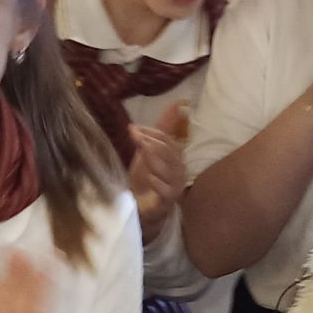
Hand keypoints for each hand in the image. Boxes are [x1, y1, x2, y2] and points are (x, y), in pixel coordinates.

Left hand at [129, 102, 191, 237]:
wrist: (141, 208)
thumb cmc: (145, 178)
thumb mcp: (147, 152)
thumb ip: (155, 133)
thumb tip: (174, 105)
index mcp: (175, 156)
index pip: (167, 140)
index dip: (152, 132)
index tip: (133, 128)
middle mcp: (179, 169)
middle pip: (169, 151)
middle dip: (151, 141)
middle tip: (134, 135)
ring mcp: (176, 185)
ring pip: (168, 168)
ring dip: (153, 157)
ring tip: (140, 148)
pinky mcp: (168, 200)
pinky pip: (165, 188)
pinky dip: (157, 181)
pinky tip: (148, 176)